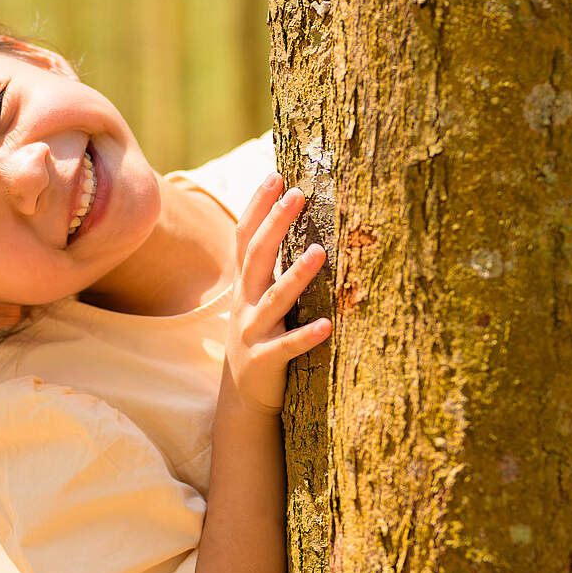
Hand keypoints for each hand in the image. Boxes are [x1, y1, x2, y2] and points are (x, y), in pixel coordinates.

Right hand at [225, 172, 332, 416]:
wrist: (243, 397)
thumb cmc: (262, 337)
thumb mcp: (259, 299)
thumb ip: (270, 266)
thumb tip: (295, 224)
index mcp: (245, 285)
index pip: (245, 237)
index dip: (257, 206)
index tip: (275, 175)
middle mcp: (245, 303)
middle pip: (256, 257)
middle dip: (275, 224)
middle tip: (297, 195)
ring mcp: (253, 332)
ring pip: (274, 300)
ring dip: (296, 275)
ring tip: (320, 251)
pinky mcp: (265, 362)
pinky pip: (288, 347)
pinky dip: (306, 336)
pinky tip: (328, 324)